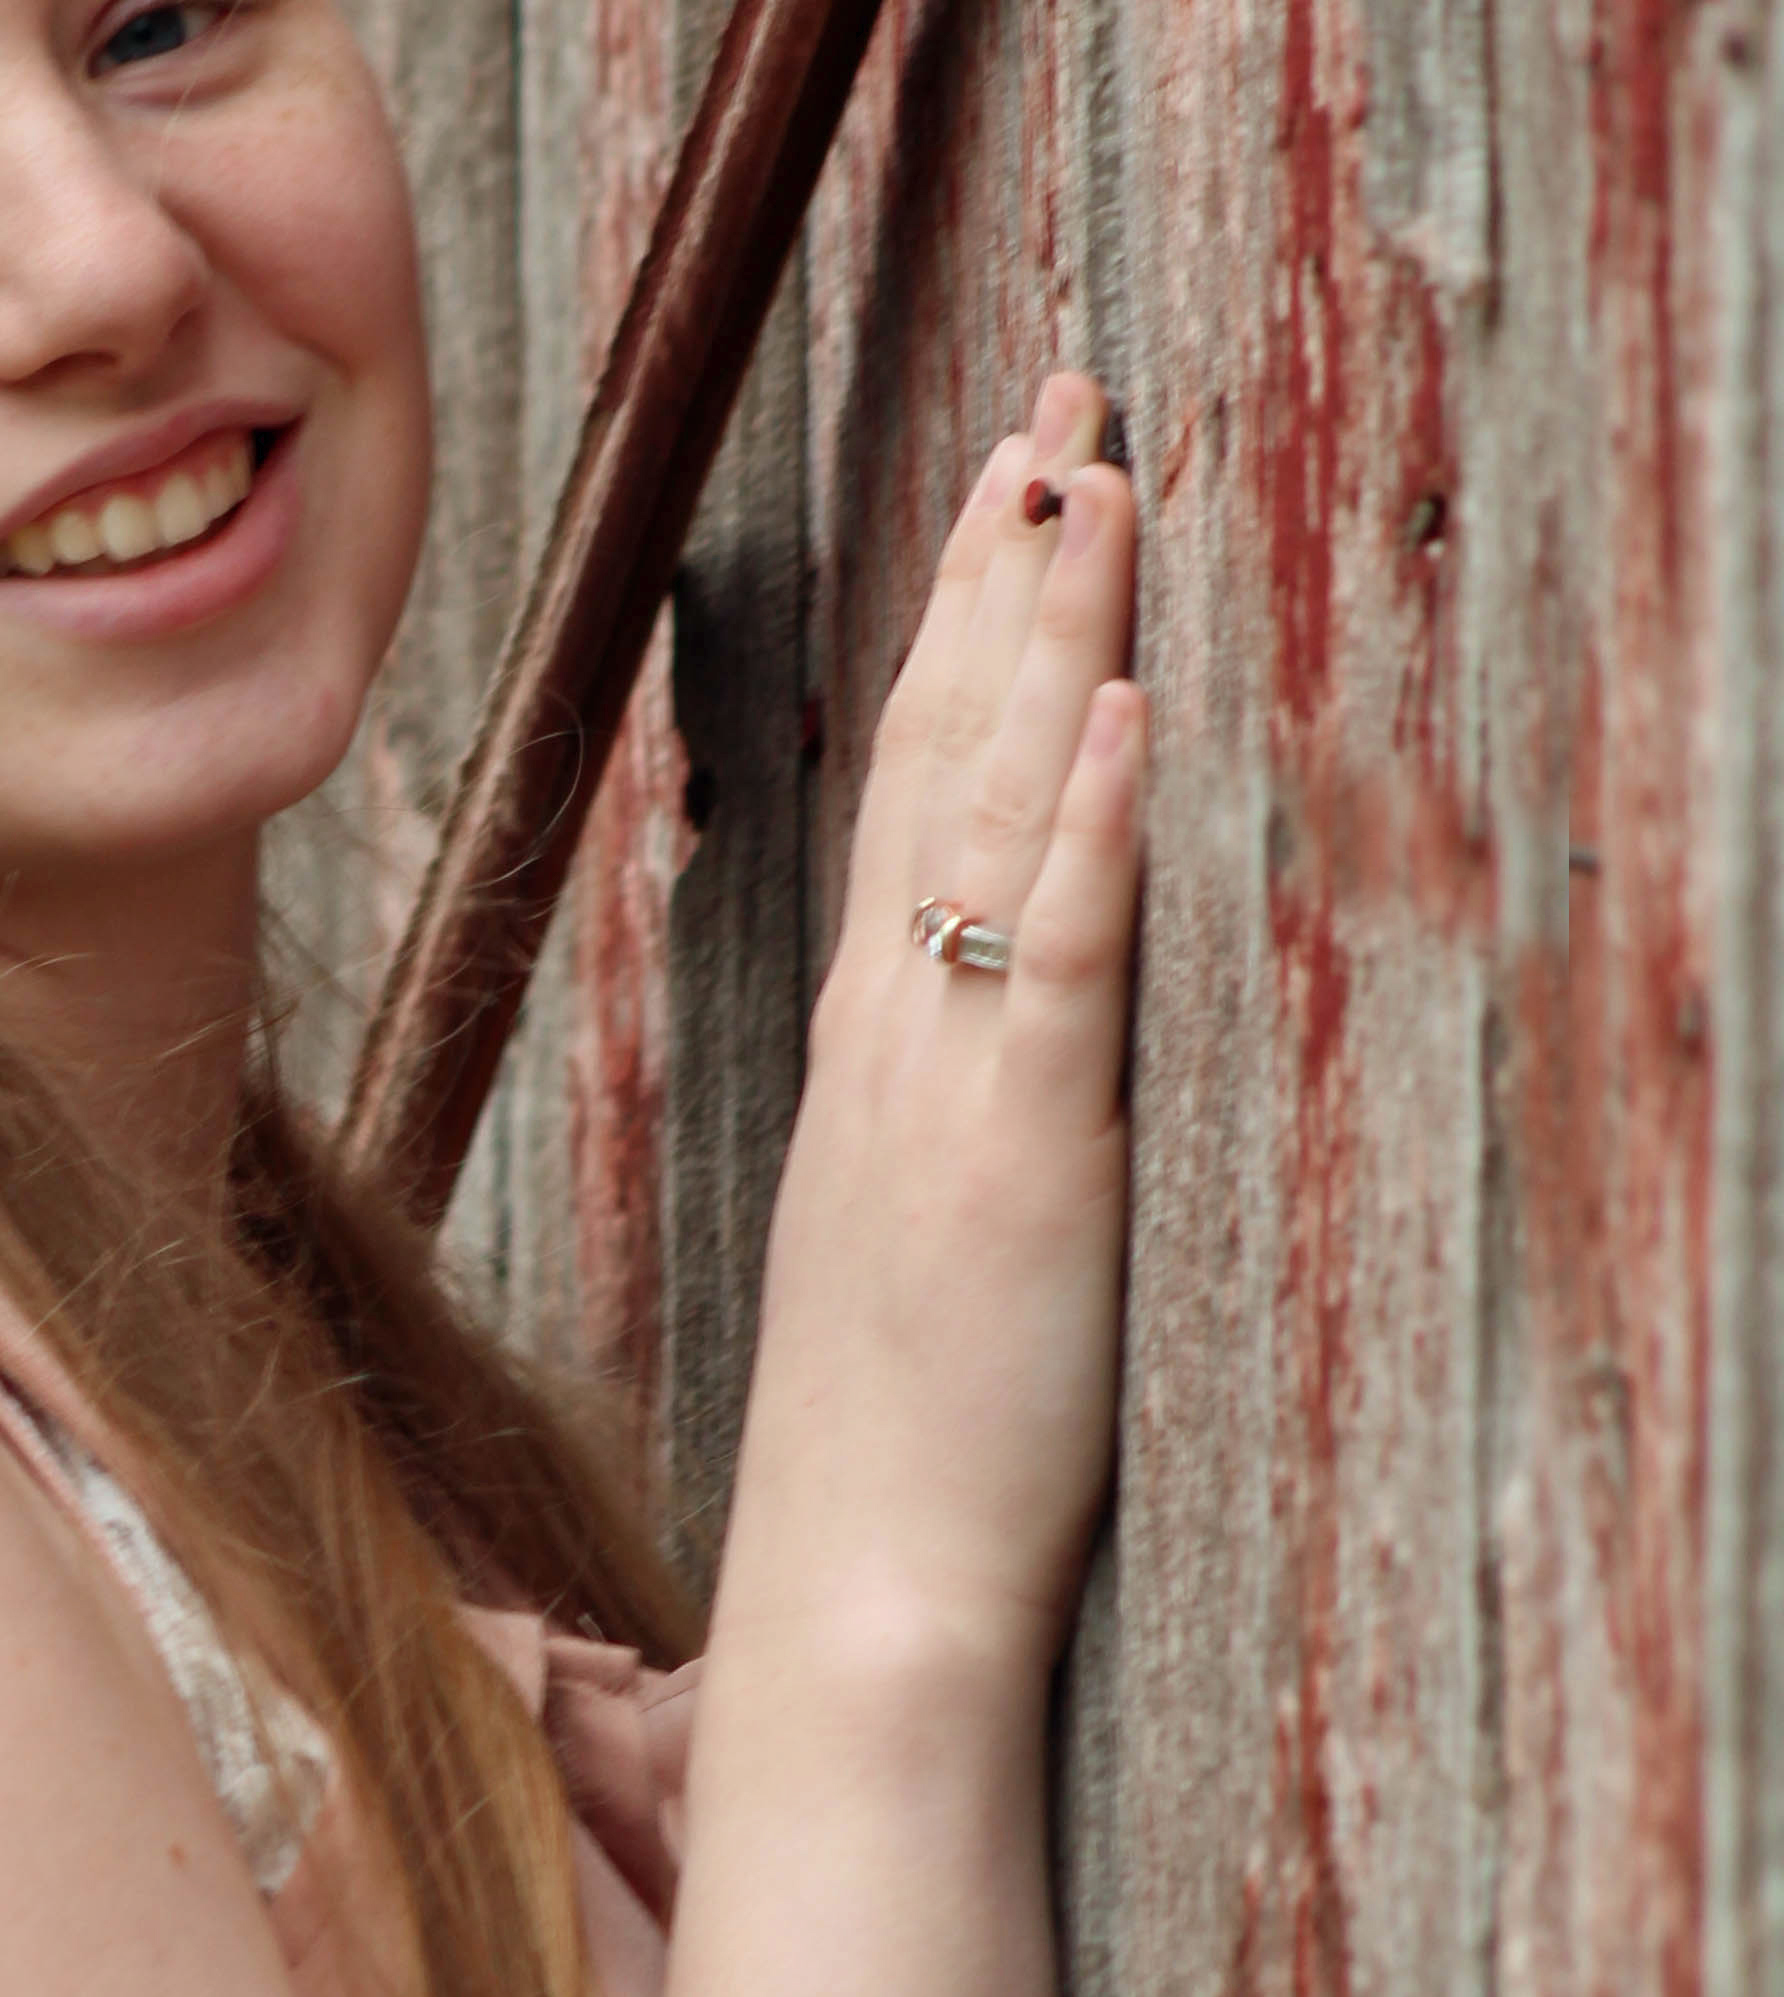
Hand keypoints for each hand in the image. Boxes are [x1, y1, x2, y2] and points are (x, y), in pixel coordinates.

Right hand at [713, 370, 1143, 1690]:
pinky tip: (1131, 712)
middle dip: (1006, 565)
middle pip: (944, 749)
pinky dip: (1093, 830)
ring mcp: (949, 1087)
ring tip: (1093, 480)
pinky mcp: (1026, 1162)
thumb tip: (985, 1037)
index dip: (958, 623)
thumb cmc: (898, 1452)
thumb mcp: (907, 1246)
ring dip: (1048, 638)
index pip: (909, 783)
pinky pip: (1059, 966)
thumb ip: (943, 1121)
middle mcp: (893, 1033)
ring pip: (996, 817)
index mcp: (871, 1046)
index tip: (1006, 482)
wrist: (864, 1596)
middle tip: (1060, 399)